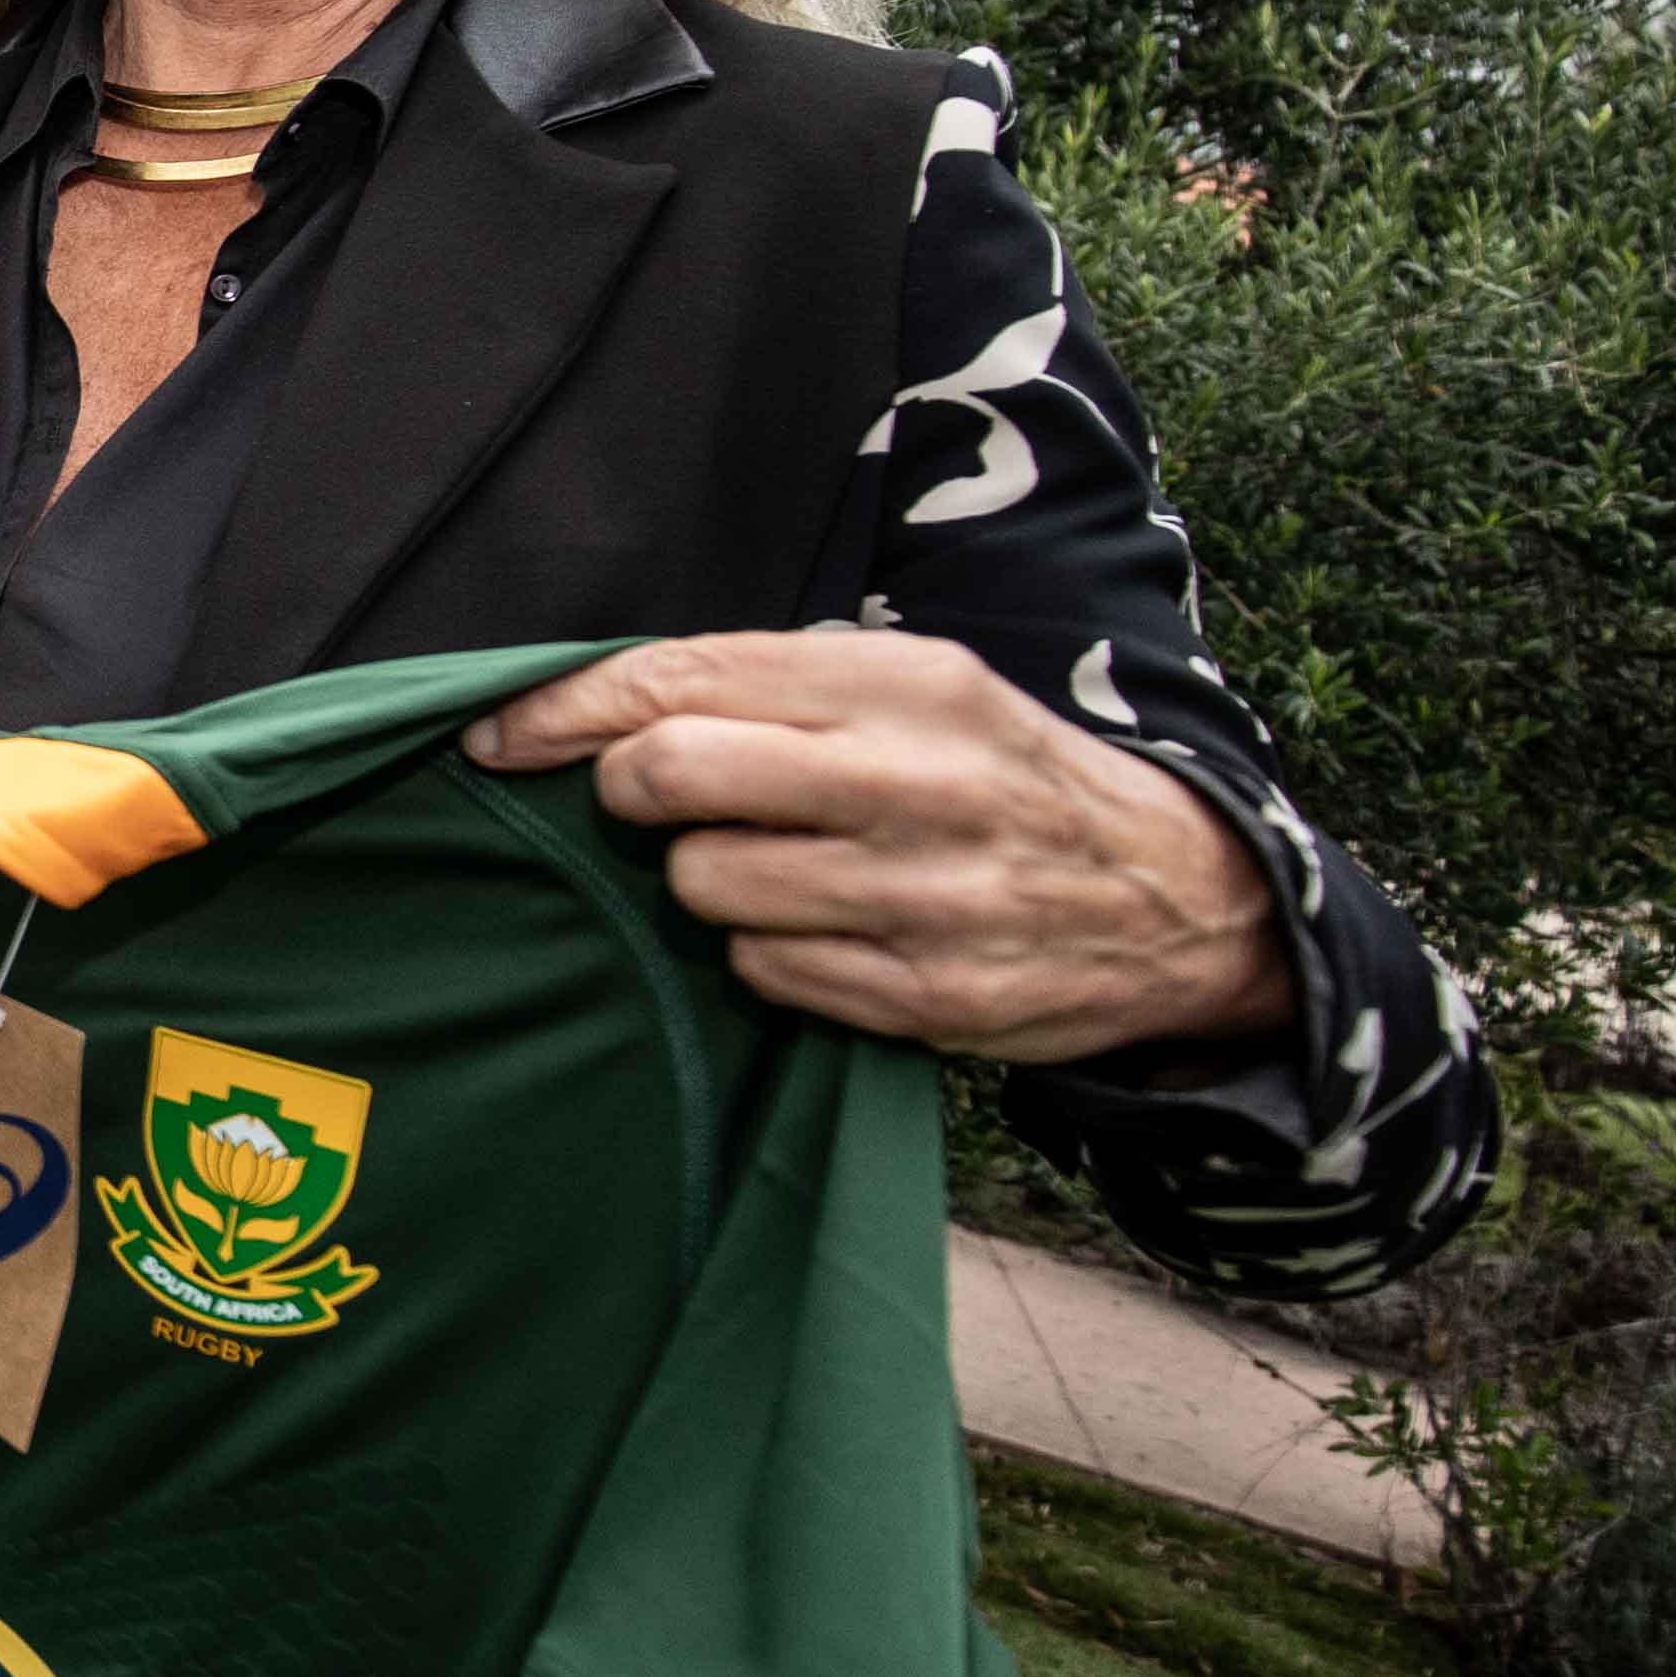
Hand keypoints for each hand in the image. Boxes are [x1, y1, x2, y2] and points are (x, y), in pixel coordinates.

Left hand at [467, 627, 1300, 1061]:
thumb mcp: (915, 690)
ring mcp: (921, 896)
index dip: (563, 710)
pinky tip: (828, 929)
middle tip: (655, 801)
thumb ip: (767, 688)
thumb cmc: (1002, 775)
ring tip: (777, 866)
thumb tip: (586, 707)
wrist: (1181, 897)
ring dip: (704, 880)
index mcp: (901, 682)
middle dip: (630, 791)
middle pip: (669, 776)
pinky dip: (767, 954)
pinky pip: (763, 972)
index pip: (679, 679)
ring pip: (703, 885)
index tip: (495, 736)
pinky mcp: (926, 997)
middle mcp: (910, 781)